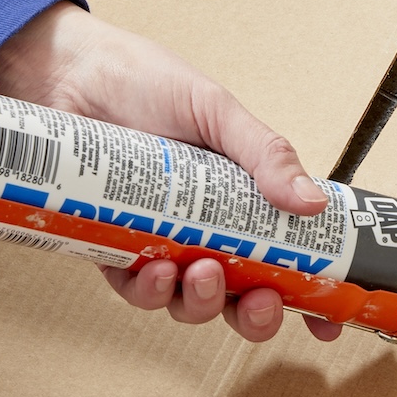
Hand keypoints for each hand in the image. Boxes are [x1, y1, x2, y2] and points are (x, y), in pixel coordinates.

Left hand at [0, 2, 341, 341]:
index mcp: (245, 198)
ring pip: (192, 302)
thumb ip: (265, 154)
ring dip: (204, 302)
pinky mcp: (115, 248)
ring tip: (204, 274)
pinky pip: (137, 290)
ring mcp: (164, 242)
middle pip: (245, 296)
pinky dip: (151, 290)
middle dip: (258, 315)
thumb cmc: (144, 82)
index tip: (329, 324)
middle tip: (261, 300)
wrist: (67, 72)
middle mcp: (209, 229)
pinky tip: (156, 269)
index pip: (289, 255)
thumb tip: (313, 203)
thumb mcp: (216, 110)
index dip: (311, 296)